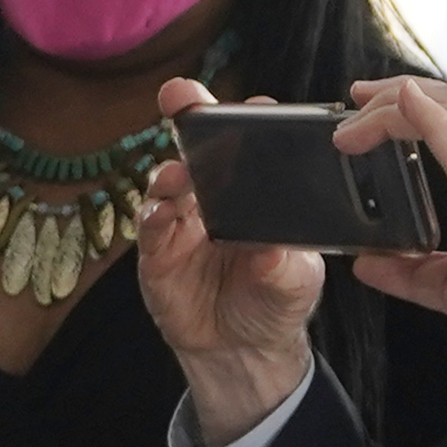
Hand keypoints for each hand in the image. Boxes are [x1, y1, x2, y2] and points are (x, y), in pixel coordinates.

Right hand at [137, 76, 323, 446]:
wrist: (242, 350)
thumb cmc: (275, 302)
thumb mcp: (297, 284)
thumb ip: (286, 268)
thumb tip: (269, 253)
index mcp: (256, 192)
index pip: (253, 145)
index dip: (250, 120)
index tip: (255, 106)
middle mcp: (215, 197)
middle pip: (200, 148)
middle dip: (190, 117)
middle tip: (182, 96)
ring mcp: (182, 223)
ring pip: (169, 182)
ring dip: (169, 172)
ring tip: (176, 175)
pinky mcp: (156, 254)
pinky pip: (149, 227)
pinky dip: (151, 215)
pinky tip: (159, 212)